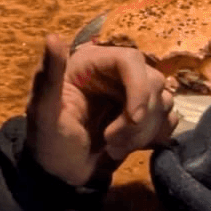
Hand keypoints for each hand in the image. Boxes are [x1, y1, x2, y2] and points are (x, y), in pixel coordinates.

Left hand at [26, 35, 175, 186]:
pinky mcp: (145, 116)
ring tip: (113, 147)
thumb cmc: (47, 140)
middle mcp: (117, 73)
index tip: (134, 118)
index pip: (131, 60)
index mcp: (92, 63)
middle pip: (153, 81)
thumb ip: (48, 76)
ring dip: (145, 131)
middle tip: (110, 141)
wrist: (59, 173)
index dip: (139, 87)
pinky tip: (129, 147)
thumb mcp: (42, 111)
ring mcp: (133, 95)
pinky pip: (168, 118)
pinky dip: (155, 136)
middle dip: (138, 119)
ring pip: (164, 101)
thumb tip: (52, 36)